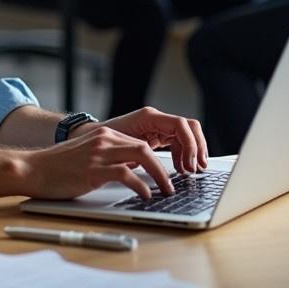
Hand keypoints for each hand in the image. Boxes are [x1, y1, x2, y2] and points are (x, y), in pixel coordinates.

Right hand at [26, 124, 176, 200]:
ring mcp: (98, 153)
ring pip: (141, 155)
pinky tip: (145, 195)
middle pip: (144, 146)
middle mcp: (103, 139)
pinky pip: (125, 173)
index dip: (156, 159)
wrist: (33, 168)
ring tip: (166, 190)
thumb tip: (132, 171)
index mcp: (102, 134)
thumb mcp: (87, 155)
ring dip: (158, 175)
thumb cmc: (58, 167)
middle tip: (171, 184)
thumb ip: (108, 157)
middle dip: (163, 166)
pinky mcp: (93, 169)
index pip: (138, 141)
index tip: (166, 174)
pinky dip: (140, 185)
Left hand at [93, 106, 207, 175]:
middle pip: (190, 127)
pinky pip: (179, 142)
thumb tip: (158, 169)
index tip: (190, 165)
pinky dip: (183, 155)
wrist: (91, 137)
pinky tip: (180, 169)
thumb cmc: (103, 139)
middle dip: (198, 147)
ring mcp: (158, 126)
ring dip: (192, 153)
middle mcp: (156, 119)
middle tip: (197, 168)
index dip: (191, 145)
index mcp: (149, 117)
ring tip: (189, 171)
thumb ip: (142, 153)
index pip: (181, 125)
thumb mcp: (124, 146)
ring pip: (187, 135)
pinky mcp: (157, 135)